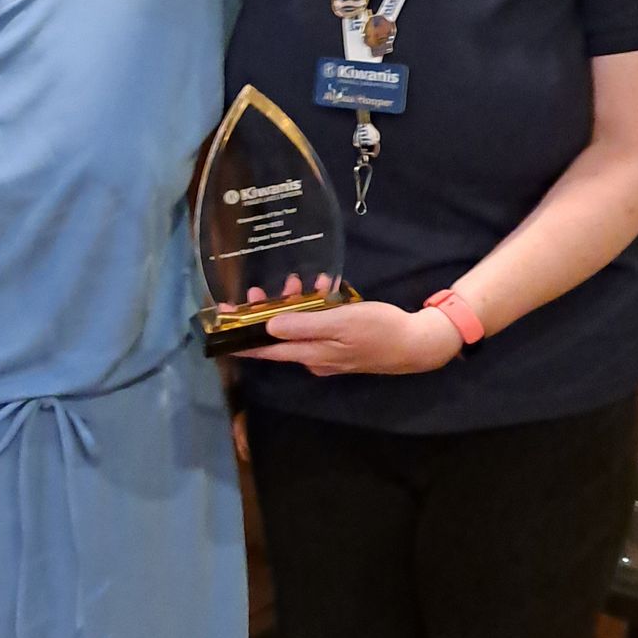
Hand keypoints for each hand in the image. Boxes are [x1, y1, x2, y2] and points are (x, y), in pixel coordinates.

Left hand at [241, 299, 463, 377]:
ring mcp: (328, 351)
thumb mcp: (340, 323)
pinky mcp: (342, 343)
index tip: (221, 325)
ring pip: (298, 328)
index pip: (266, 349)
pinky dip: (315, 307)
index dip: (242, 338)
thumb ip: (304, 326)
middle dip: (265, 313)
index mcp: (309, 354)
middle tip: (257, 290)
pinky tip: (323, 287)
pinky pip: (318, 325)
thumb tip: (269, 328)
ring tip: (296, 280)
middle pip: (279, 337)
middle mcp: (314, 357)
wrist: (416, 343)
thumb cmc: (378, 331)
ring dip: (293, 305)